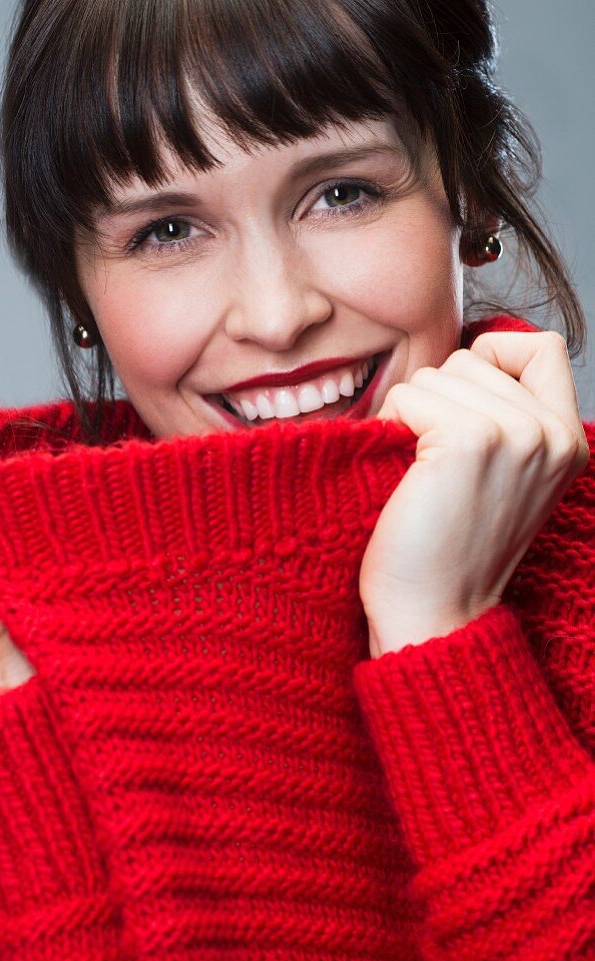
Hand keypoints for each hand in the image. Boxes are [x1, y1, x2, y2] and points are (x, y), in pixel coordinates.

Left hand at [358, 331, 588, 657]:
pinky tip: (402, 469)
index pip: (541, 346)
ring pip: (439, 373)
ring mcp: (516, 434)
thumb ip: (506, 416)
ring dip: (411, 412)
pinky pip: (410, 395)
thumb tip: (464, 355)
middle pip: (474, 358)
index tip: (464, 404)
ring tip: (418, 470)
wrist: (433, 613)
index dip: (492, 357)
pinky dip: (391, 423)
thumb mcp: (503, 475)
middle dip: (438, 396)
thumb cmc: (448, 547)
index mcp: (569, 440)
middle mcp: (552, 434)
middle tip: (432, 458)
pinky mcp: (470, 440)